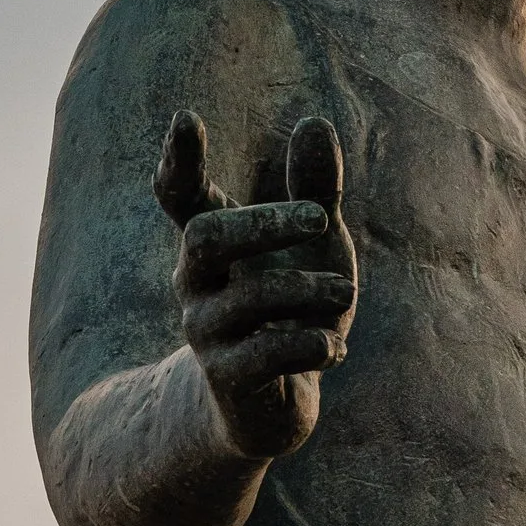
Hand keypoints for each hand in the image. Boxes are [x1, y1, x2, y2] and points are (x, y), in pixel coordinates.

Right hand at [156, 110, 357, 463]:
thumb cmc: (292, 311)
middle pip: (206, 237)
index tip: (186, 118)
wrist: (269, 407)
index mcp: (213, 246)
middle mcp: (196, 285)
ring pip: (252, 298)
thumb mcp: (316, 247)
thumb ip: (316, 190)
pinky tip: (335, 348)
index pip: (180, 196)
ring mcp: (208, 334)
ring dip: (313, 289)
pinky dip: (316, 344)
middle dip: (265, 222)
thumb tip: (313, 121)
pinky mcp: (229, 381)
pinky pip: (271, 354)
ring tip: (346, 293)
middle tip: (321, 217)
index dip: (179, 160)